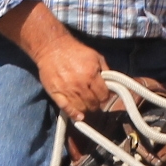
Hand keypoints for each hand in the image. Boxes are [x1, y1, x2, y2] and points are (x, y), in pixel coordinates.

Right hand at [0, 0, 109, 119]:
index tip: (103, 96)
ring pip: (82, 108)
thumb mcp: (96, 56)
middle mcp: (80, 84)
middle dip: (96, 104)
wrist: (52, 48)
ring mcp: (68, 90)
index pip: (104, 95)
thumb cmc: (75, 51)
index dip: (105, 97)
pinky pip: (66, 108)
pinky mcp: (56, 94)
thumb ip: (106, 71)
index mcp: (92, 75)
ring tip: (86, 105)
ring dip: (86, 109)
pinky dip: (74, 114)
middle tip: (94, 101)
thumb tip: (112, 84)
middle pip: (93, 104)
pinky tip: (79, 117)